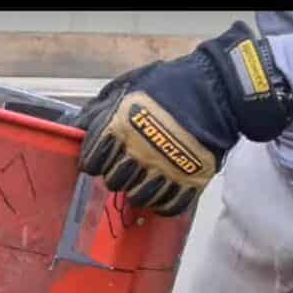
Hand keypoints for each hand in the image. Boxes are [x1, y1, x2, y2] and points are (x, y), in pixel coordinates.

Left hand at [74, 21, 292, 216]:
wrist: (217, 91)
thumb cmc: (169, 86)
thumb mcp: (128, 88)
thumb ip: (99, 109)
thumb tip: (75, 125)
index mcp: (120, 128)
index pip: (91, 163)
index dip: (95, 161)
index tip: (103, 158)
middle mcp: (139, 152)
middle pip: (113, 182)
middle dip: (118, 174)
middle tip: (128, 165)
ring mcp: (164, 170)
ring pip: (138, 198)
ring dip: (139, 189)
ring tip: (147, 177)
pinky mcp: (188, 182)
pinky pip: (167, 207)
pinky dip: (162, 202)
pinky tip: (163, 188)